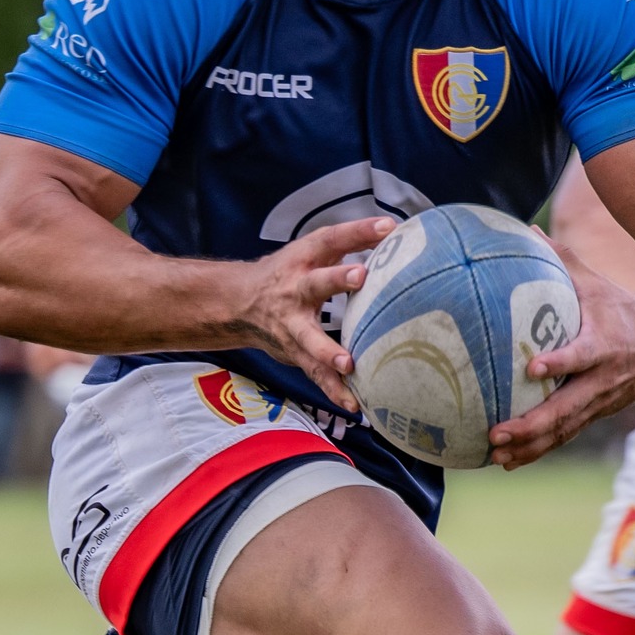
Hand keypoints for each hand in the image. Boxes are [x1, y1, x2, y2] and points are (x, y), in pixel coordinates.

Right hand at [237, 215, 394, 412]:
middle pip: (316, 283)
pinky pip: (316, 374)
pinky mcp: (295, 353)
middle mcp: (296, 290)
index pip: (332, 239)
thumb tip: (394, 230)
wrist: (240, 304)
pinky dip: (334, 391)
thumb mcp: (314, 251)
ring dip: (328, 352)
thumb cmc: (289, 272)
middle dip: (336, 280)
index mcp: (303, 260)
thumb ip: (352, 241)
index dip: (357, 232)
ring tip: (348, 365)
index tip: (386, 228)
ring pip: (309, 339)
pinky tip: (354, 406)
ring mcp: (293, 325)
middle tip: (360, 276)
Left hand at [487, 251, 634, 468]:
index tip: (533, 368)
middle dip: (532, 425)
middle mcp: (603, 379)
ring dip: (531, 446)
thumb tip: (526, 230)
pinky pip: (565, 437)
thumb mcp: (596, 283)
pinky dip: (538, 451)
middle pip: (567, 408)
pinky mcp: (596, 415)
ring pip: (565, 430)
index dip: (560, 362)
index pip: (581, 355)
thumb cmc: (621, 310)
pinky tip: (508, 462)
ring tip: (497, 456)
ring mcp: (600, 402)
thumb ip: (560, 259)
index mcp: (603, 344)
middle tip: (497, 433)